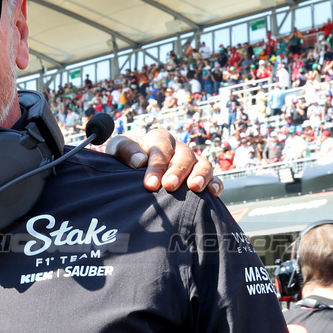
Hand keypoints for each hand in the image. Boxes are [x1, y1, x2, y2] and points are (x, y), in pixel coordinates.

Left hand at [104, 129, 222, 196]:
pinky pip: (214, 177)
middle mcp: (178, 148)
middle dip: (177, 171)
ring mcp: (192, 162)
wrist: (132, 168)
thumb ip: (125, 151)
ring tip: (194, 188)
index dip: (157, 165)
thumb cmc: (125, 158)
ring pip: (202, 164)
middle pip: (184, 156)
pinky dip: (216, 183)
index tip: (150, 184)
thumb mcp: (117, 150)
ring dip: (200, 175)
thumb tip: (140, 161)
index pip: (162, 148)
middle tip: (169, 186)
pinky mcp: (201, 175)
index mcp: (159, 139)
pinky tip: (213, 193)